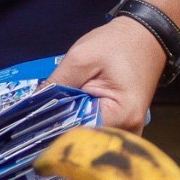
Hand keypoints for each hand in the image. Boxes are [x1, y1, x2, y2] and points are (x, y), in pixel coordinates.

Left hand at [46, 16, 169, 132]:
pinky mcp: (127, 125)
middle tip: (41, 122)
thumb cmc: (117, 44)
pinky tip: (73, 115)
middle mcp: (131, 130)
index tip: (36, 127)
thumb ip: (57, 83)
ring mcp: (131, 130)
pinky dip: (86, 126)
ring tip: (56, 117)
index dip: (56, 131)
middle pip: (89, 142)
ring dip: (74, 129)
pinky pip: (102, 133)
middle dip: (63, 131)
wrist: (146, 36)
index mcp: (122, 114)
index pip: (82, 135)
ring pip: (94, 139)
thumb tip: (33, 105)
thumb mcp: (81, 57)